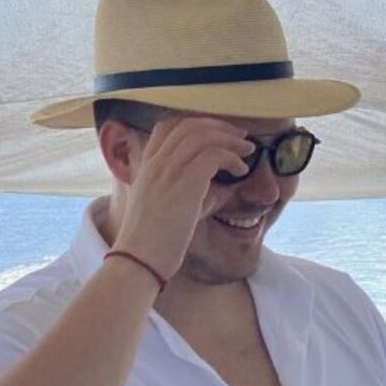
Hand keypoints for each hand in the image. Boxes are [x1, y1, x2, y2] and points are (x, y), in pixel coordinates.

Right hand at [112, 116, 255, 280]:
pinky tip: (240, 170)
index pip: (167, 126)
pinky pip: (213, 155)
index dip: (195, 123)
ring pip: (203, 136)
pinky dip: (231, 157)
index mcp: (146, 166)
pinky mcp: (185, 184)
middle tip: (240, 136)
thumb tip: (217, 187)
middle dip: (219, 126)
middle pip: (189, 124)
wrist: (138, 262)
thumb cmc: (152, 243)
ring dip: (230, 139)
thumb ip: (186, 191)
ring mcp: (168, 171)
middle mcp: (156, 163)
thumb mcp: (163, 208)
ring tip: (247, 150)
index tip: (217, 132)